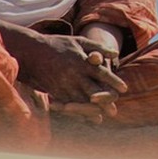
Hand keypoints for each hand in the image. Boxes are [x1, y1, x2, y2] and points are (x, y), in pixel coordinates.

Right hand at [0, 22, 126, 121]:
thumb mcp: (79, 41)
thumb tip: (115, 53)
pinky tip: (83, 117)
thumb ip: (98, 47)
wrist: (33, 52)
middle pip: (93, 91)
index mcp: (82, 61)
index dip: (114, 82)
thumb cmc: (59, 44)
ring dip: (91, 111)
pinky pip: (68, 103)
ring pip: (80, 101)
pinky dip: (77, 112)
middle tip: (115, 111)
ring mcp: (64, 84)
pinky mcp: (55, 91)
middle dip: (104, 102)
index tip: (124, 89)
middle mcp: (74, 75)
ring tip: (101, 117)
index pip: (102, 73)